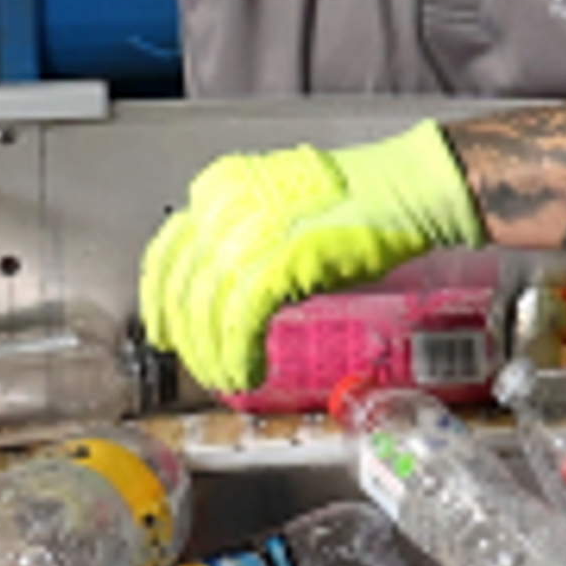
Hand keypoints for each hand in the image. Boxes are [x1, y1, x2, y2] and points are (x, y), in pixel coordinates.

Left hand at [136, 119, 480, 394]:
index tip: (162, 329)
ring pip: (206, 309)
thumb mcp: (283, 213)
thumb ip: (247, 243)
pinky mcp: (274, 260)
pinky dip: (237, 354)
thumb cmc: (360, 203)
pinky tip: (247, 371)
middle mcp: (224, 205)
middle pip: (183, 286)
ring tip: (228, 377)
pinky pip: (239, 321)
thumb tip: (226, 294)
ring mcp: (247, 232)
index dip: (159, 300)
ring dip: (214, 354)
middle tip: (203, 366)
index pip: (167, 251)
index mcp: (221, 189)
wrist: (406, 191)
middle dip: (190, 338)